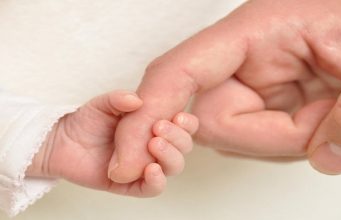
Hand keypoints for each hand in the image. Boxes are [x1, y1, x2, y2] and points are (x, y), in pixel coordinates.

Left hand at [27, 90, 197, 196]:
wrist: (63, 140)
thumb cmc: (87, 121)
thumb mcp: (104, 104)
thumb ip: (120, 99)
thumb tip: (138, 100)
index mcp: (154, 128)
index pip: (182, 129)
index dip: (187, 125)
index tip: (180, 116)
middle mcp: (154, 149)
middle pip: (182, 149)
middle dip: (177, 139)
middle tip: (160, 127)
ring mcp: (144, 167)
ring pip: (172, 168)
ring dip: (170, 156)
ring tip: (154, 144)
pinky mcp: (130, 184)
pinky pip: (152, 188)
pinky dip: (157, 180)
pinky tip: (152, 168)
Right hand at [108, 0, 340, 178]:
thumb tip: (327, 158)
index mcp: (260, 30)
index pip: (180, 71)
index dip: (149, 112)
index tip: (128, 156)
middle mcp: (249, 56)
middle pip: (211, 120)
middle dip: (265, 139)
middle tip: (326, 126)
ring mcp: (257, 80)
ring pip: (238, 135)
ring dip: (287, 141)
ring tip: (337, 112)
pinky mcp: (270, 100)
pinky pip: (263, 139)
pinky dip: (294, 143)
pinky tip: (327, 120)